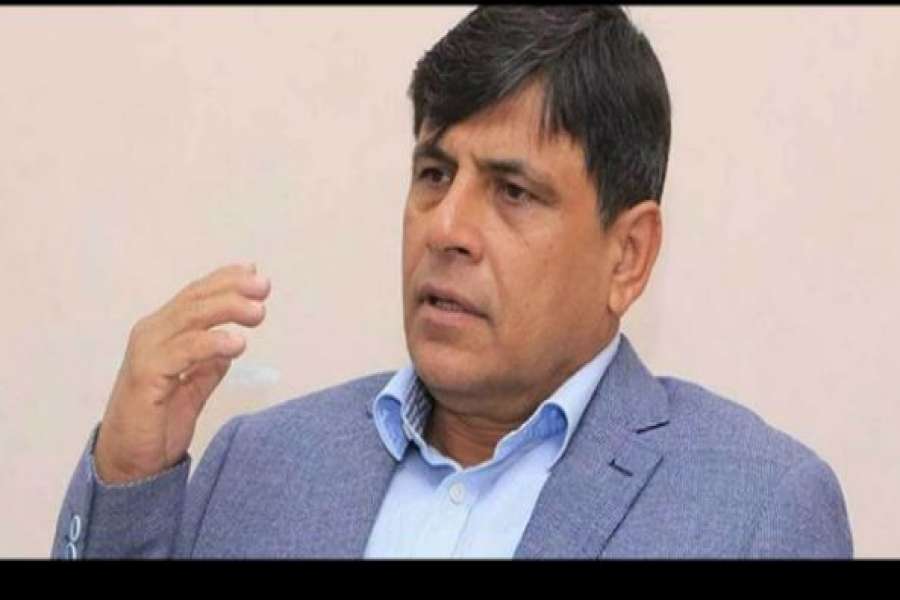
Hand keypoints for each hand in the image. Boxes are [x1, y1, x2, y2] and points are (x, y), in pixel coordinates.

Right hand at [93, 263, 269, 483]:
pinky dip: (211, 343)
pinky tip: (237, 343)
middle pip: (195, 299)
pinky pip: (182, 351)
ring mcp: (146, 352)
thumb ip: (208, 364)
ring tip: (258, 311)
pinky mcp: (145, 375)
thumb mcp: (192, 388)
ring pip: (190, 317)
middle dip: (232, 288)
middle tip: (264, 287)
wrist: (129, 464)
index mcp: (163, 332)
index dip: (225, 280)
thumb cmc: (157, 424)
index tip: (255, 274)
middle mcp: (152, 334)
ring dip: (227, 308)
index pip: (196, 295)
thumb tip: (232, 340)